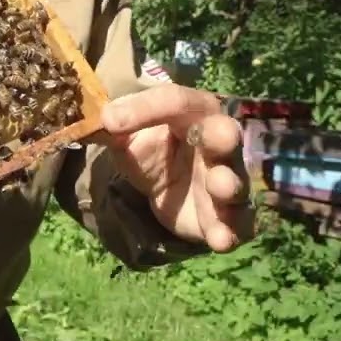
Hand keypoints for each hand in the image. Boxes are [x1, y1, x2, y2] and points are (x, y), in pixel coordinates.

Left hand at [100, 84, 254, 252]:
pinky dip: (230, 232)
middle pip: (226, 134)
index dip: (145, 108)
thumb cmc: (154, 152)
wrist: (166, 191)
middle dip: (222, 136)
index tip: (109, 121)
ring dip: (229, 184)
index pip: (176, 102)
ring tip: (220, 186)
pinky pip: (238, 225)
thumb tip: (102, 121)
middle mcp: (218, 144)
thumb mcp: (129, 138)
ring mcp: (227, 181)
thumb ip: (116, 129)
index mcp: (193, 114)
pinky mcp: (228, 218)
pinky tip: (220, 239)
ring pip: (235, 181)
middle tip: (218, 137)